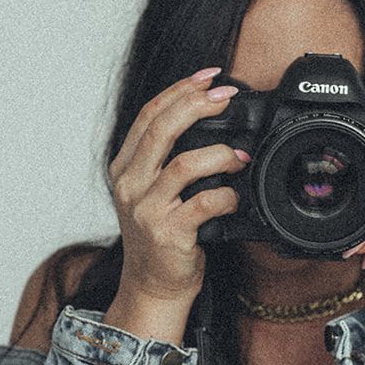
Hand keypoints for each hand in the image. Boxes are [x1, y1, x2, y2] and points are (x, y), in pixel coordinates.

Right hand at [106, 66, 248, 304]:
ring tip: (241, 157)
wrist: (152, 287)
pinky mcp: (167, 233)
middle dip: (197, 105)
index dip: (179, 90)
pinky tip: (235, 197)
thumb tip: (207, 120)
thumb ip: (168, 159)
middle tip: (227, 97)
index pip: (148, 116)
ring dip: (220, 154)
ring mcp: (145, 209)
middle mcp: (129, 184)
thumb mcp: (153, 192)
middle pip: (161, 128)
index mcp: (124, 168)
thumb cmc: (160, 238)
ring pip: (184, 164)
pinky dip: (227, 195)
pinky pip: (204, 203)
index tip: (208, 77)